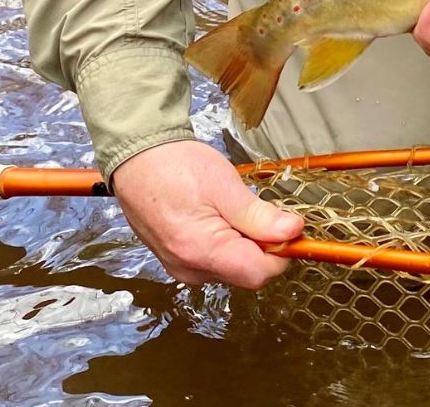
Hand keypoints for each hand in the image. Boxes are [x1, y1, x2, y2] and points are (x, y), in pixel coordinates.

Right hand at [110, 138, 302, 287]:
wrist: (136, 156)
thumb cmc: (175, 166)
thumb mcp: (225, 185)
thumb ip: (259, 216)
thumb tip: (293, 233)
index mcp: (203, 253)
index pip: (259, 274)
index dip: (280, 251)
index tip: (286, 225)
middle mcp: (190, 270)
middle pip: (246, 272)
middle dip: (260, 244)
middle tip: (251, 208)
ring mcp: (181, 267)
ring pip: (231, 267)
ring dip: (242, 241)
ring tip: (228, 207)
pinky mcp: (176, 259)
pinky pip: (213, 261)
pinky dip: (224, 241)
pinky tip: (215, 214)